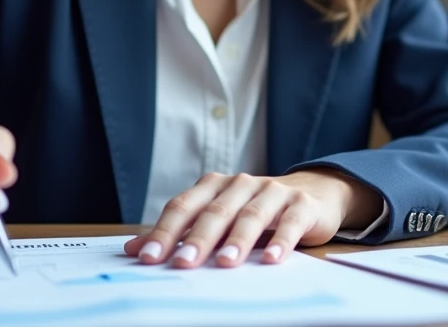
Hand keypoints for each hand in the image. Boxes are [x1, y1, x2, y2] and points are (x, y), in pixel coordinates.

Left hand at [122, 169, 380, 268]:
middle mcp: (241, 184)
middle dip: (198, 238)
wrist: (314, 193)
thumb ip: (179, 232)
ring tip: (226, 263)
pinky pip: (290, 222)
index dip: (164, 231)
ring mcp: (273, 191)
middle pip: (215, 211)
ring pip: (251, 215)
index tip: (147, 258)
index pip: (184, 207)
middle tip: (182, 264)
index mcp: (214, 186)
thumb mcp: (218, 217)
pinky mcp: (302, 205)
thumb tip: (133, 250)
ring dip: (238, 240)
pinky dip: (281, 240)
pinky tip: (272, 259)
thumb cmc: (256, 209)